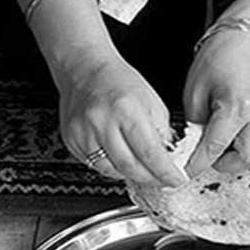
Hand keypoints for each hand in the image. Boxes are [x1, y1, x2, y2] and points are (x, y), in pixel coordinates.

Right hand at [54, 50, 187, 186]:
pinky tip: (120, 157)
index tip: (176, 181)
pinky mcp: (72, 140)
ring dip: (130, 174)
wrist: (84, 69)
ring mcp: (83, 133)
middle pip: (130, 167)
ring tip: (142, 167)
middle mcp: (102, 123)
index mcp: (126, 110)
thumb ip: (161, 133)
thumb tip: (169, 160)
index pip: (150, 153)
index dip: (165, 172)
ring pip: (111, 170)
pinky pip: (94, 165)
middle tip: (162, 179)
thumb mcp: (152, 103)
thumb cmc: (118, 81)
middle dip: (150, 178)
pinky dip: (111, 166)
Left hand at [183, 29, 249, 175]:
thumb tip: (196, 148)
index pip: (215, 146)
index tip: (186, 171)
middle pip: (249, 158)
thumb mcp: (195, 92)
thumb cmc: (220, 59)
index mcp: (238, 105)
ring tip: (233, 151)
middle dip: (227, 164)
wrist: (245, 41)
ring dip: (248, 162)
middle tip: (213, 155)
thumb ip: (196, 126)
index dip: (197, 163)